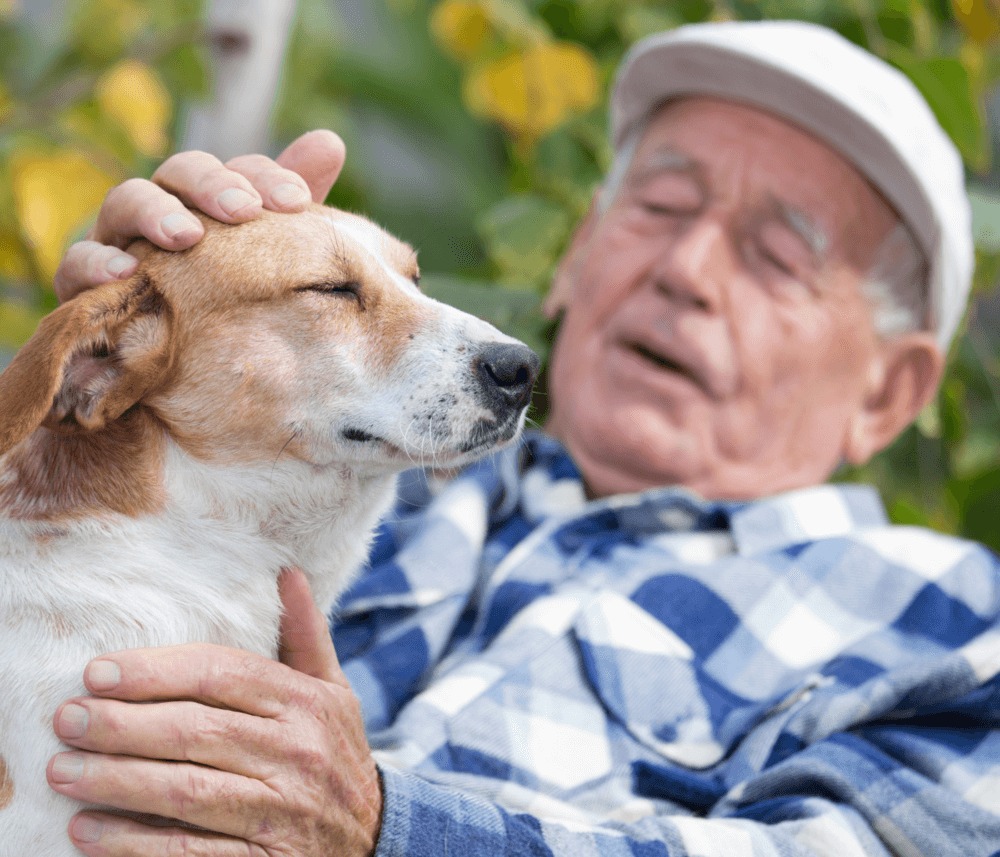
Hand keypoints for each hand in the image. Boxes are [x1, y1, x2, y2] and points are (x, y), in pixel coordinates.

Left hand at [47, 568, 381, 856]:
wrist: (377, 839)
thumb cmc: (338, 753)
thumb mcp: (334, 691)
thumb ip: (307, 636)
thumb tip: (288, 574)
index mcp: (306, 702)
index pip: (222, 674)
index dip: (156, 671)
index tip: (98, 672)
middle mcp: (295, 751)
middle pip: (195, 730)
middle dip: (122, 724)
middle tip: (68, 719)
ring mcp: (280, 809)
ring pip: (185, 790)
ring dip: (116, 781)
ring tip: (64, 770)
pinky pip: (189, 851)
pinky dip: (133, 842)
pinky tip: (88, 831)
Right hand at [53, 129, 346, 302]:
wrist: (170, 367)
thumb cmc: (224, 303)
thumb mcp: (265, 255)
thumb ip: (290, 203)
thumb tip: (330, 141)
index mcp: (210, 202)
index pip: (236, 170)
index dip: (265, 177)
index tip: (298, 200)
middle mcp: (163, 211)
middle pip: (179, 171)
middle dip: (211, 184)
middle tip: (243, 209)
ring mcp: (119, 241)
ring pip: (125, 202)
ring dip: (154, 212)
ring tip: (185, 234)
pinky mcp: (83, 285)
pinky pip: (77, 263)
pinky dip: (96, 262)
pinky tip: (125, 271)